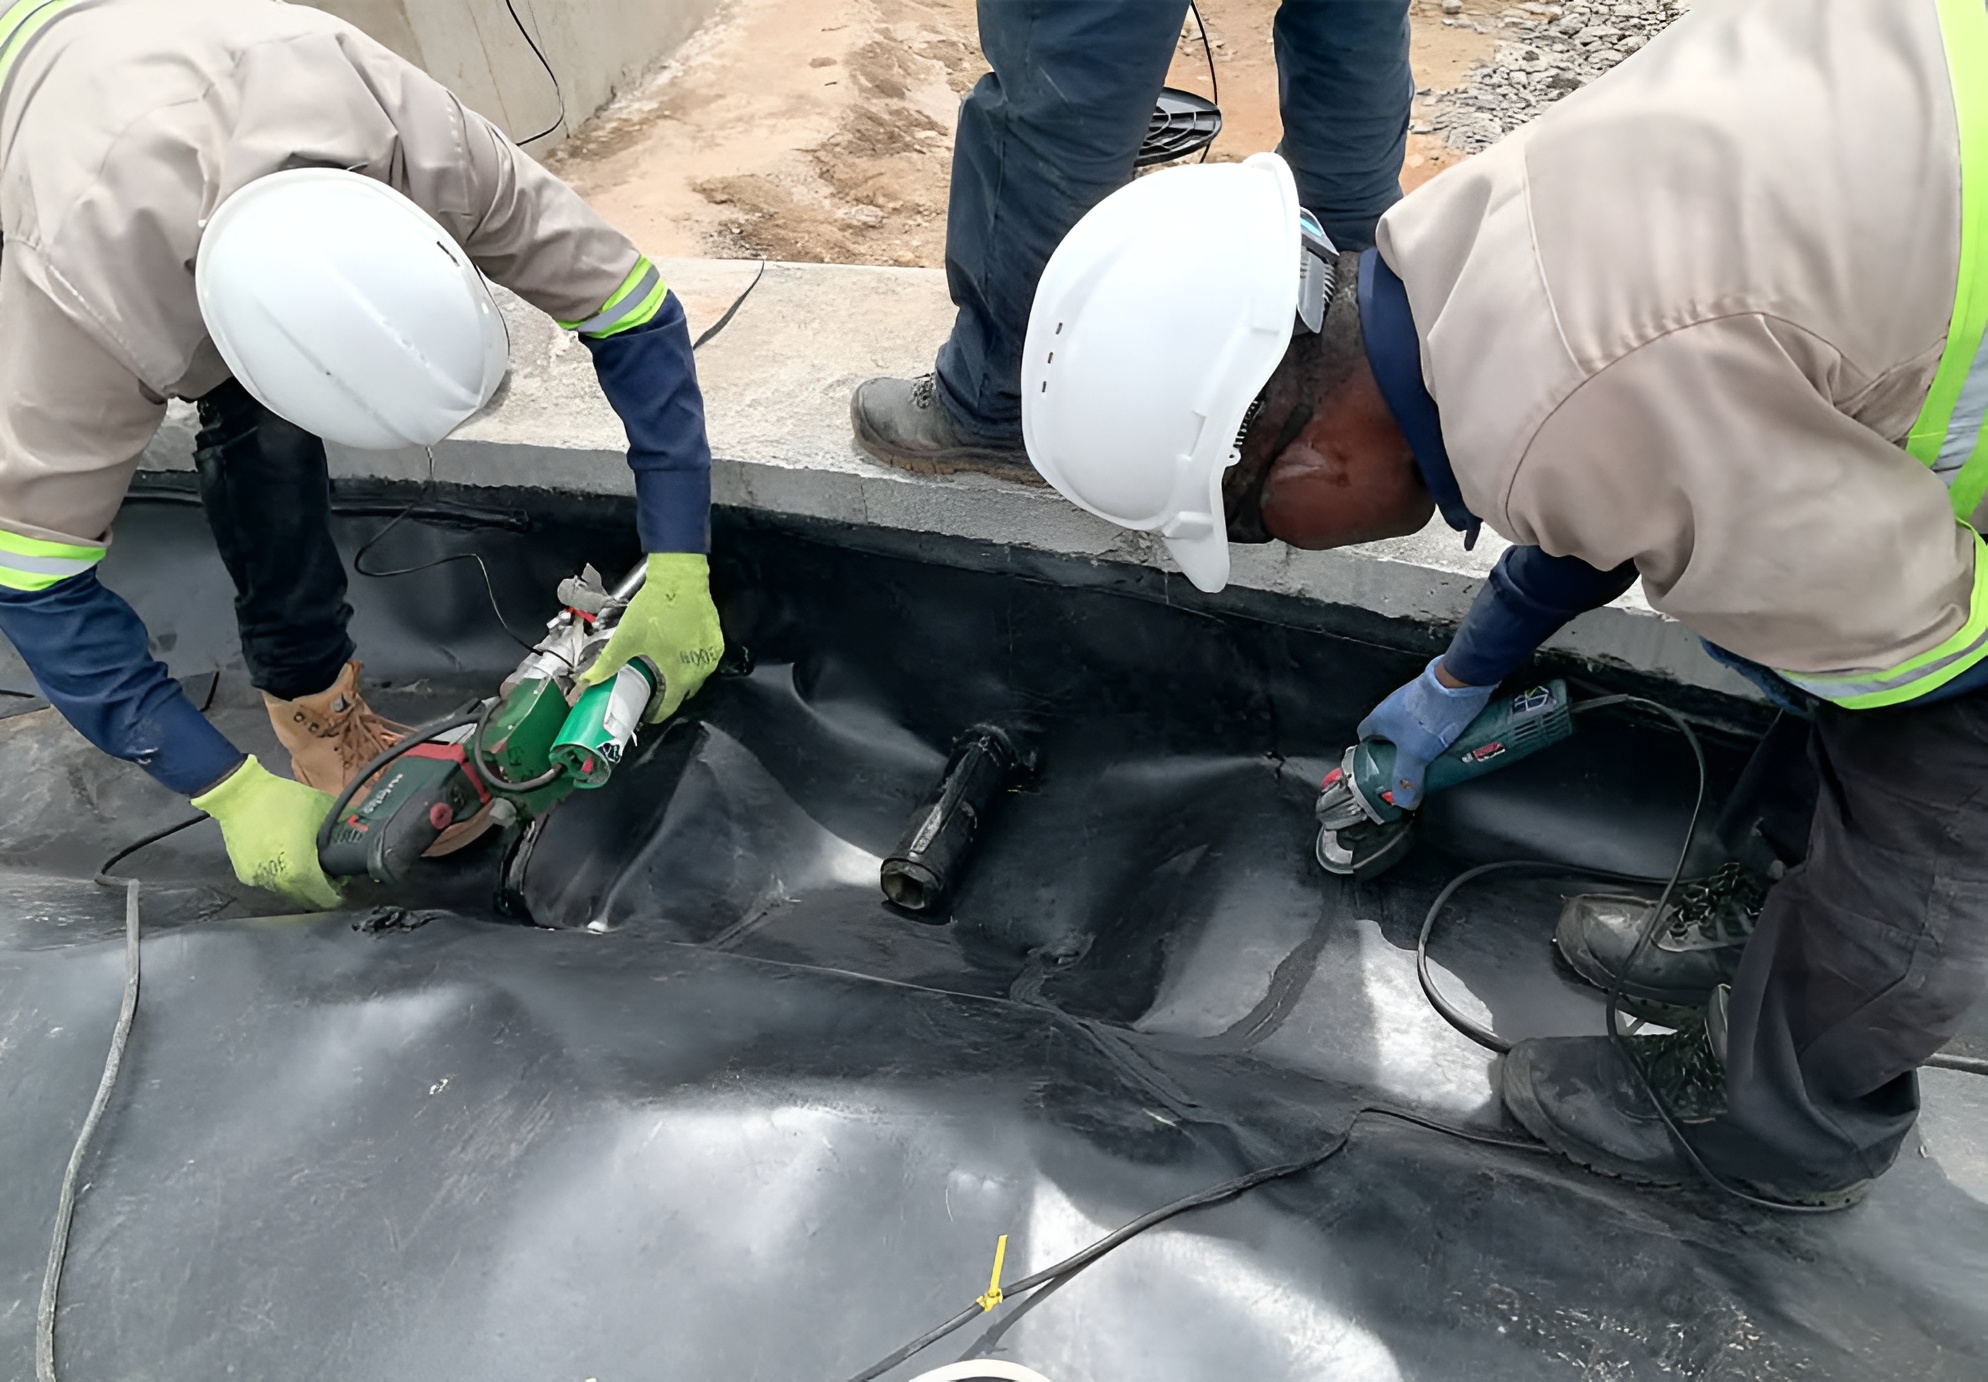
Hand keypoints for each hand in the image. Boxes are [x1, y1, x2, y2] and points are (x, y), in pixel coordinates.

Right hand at [191, 756, 342, 909]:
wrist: (240, 794)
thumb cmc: (283, 799)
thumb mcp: (323, 808)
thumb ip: (345, 826)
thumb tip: (364, 833)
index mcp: (299, 868)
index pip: (323, 896)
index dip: (337, 894)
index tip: (344, 887)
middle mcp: (277, 880)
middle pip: (305, 898)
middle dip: (319, 891)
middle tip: (330, 878)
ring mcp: (258, 879)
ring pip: (286, 892)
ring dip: (299, 885)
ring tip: (308, 868)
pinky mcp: (245, 875)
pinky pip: (269, 883)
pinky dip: (281, 877)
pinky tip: (287, 861)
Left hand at [575, 553, 724, 721]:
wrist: (680, 580)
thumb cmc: (656, 608)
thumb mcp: (626, 638)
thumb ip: (608, 663)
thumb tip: (587, 680)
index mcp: (679, 675)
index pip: (669, 708)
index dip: (655, 713)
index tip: (647, 711)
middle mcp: (699, 671)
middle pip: (683, 694)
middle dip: (668, 695)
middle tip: (652, 687)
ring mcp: (710, 656)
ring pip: (696, 678)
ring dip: (682, 678)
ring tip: (664, 668)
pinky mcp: (716, 642)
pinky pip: (704, 661)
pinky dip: (692, 661)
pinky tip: (679, 650)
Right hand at [1355, 657, 1494, 808]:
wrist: (1458, 685)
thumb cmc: (1429, 714)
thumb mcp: (1415, 755)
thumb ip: (1408, 780)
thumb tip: (1404, 801)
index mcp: (1379, 718)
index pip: (1365, 736)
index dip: (1370, 752)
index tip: (1378, 765)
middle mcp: (1392, 705)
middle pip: (1389, 732)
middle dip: (1398, 750)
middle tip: (1409, 765)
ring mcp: (1412, 699)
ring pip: (1409, 724)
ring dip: (1417, 739)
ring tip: (1431, 755)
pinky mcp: (1431, 695)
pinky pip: (1426, 716)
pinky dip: (1432, 729)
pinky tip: (1445, 740)